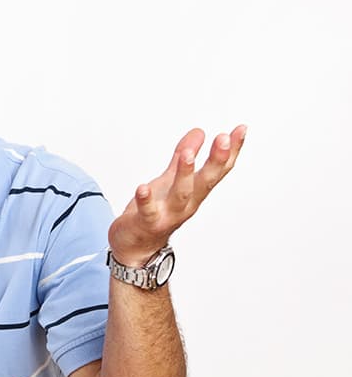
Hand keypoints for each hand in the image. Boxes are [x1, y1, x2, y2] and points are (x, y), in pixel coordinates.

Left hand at [108, 125, 245, 265]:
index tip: (241, 130)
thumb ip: (182, 158)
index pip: (218, 170)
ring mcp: (168, 215)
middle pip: (206, 181)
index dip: (231, 151)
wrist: (135, 247)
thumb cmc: (155, 212)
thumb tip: (199, 132)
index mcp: (194, 192)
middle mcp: (186, 204)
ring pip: (180, 194)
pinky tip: (143, 187)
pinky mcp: (146, 222)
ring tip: (187, 155)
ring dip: (185, 175)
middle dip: (216, 161)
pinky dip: (146, 200)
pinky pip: (148, 211)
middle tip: (223, 139)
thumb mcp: (169, 180)